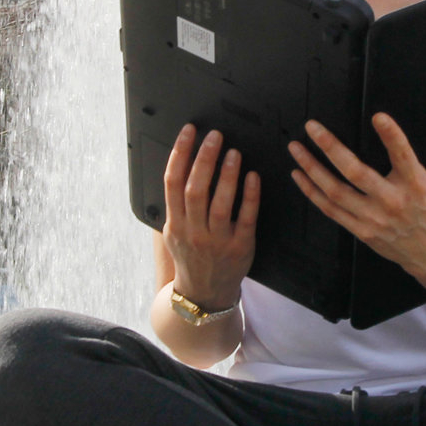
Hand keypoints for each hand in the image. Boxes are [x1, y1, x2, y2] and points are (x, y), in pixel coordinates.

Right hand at [162, 124, 258, 307]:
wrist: (204, 293)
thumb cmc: (191, 255)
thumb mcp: (173, 232)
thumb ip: (176, 204)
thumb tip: (182, 162)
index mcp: (174, 224)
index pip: (172, 182)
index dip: (180, 153)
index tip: (189, 131)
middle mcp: (193, 232)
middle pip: (195, 189)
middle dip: (204, 158)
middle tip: (215, 135)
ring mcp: (217, 241)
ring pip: (220, 204)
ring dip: (227, 175)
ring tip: (234, 152)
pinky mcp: (240, 247)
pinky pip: (246, 218)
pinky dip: (249, 196)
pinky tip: (253, 177)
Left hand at [288, 113, 425, 282]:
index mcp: (418, 186)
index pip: (403, 156)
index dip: (391, 136)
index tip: (378, 117)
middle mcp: (392, 202)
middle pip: (356, 173)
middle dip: (331, 148)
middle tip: (312, 127)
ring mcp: (373, 218)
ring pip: (335, 192)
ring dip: (312, 168)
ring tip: (296, 147)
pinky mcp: (362, 230)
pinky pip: (331, 210)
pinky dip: (312, 193)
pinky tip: (300, 175)